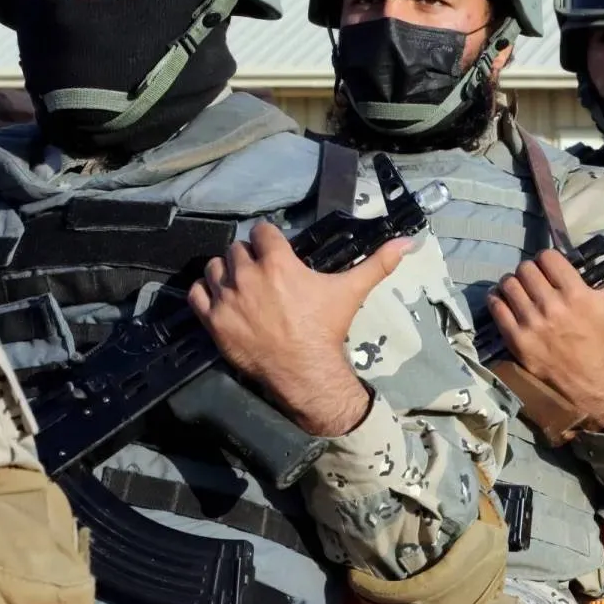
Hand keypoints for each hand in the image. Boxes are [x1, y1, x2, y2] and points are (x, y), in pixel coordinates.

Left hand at [189, 222, 411, 436]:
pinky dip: (205, 293)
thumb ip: (377, 263)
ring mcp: (226, 299)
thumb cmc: (327, 329)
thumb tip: (408, 242)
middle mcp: (248, 275)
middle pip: (237, 249)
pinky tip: (220, 299)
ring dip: (226, 272)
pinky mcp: (213, 321)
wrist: (306, 372)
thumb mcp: (351, 292)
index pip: (261, 231)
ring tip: (241, 285)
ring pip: (215, 267)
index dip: (268, 238)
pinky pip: (196, 293)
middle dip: (249, 256)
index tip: (274, 249)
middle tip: (262, 272)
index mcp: (278, 262)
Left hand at [488, 248, 603, 432]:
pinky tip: (507, 304)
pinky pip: (497, 306)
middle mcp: (553, 306)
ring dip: (511, 284)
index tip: (549, 270)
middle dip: (529, 272)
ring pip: (509, 284)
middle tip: (533, 282)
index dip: (546, 261)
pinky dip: (498, 301)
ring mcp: (532, 323)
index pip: (547, 258)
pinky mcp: (516, 338)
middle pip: (525, 269)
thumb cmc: (598, 336)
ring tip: (519, 292)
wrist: (586, 378)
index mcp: (576, 294)